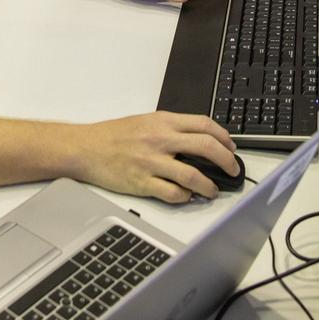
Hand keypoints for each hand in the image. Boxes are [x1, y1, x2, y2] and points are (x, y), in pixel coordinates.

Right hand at [75, 109, 238, 202]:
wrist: (86, 148)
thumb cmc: (113, 135)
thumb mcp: (146, 121)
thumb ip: (172, 129)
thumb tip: (200, 141)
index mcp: (163, 122)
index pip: (204, 125)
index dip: (224, 137)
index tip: (231, 147)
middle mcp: (160, 140)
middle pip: (207, 147)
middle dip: (227, 161)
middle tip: (232, 170)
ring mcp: (152, 162)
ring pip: (193, 176)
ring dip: (209, 187)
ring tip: (212, 191)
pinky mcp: (142, 182)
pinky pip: (173, 194)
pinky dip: (185, 198)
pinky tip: (186, 197)